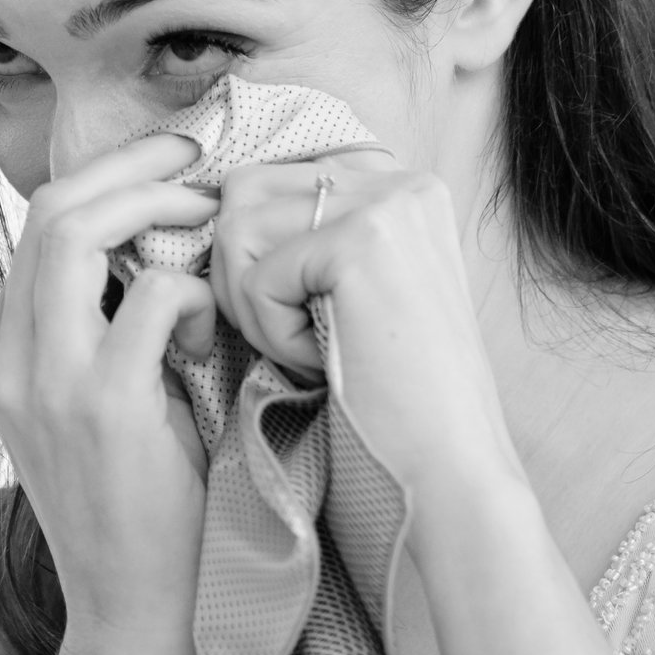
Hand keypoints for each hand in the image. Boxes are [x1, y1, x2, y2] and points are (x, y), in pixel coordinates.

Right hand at [0, 133, 217, 644]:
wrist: (134, 613)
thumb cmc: (137, 507)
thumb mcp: (92, 405)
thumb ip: (100, 331)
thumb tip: (161, 245)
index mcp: (0, 351)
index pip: (38, 224)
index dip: (107, 177)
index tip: (169, 163)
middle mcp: (7, 357)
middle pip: (49, 208)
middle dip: (130, 165)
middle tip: (196, 155)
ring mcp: (45, 381)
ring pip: (75, 231)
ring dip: (155, 203)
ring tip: (210, 211)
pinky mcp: (102, 406)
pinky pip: (148, 298)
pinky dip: (189, 290)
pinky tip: (209, 322)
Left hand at [209, 156, 520, 497]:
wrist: (447, 472)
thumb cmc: (386, 396)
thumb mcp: (346, 293)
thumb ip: (302, 235)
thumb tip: (207, 200)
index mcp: (399, 187)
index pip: (268, 182)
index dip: (254, 256)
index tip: (301, 316)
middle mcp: (401, 182)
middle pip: (243, 192)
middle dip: (240, 274)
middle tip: (291, 337)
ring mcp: (387, 204)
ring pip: (238, 229)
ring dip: (252, 308)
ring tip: (311, 351)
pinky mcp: (363, 242)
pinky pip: (256, 278)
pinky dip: (271, 335)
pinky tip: (324, 363)